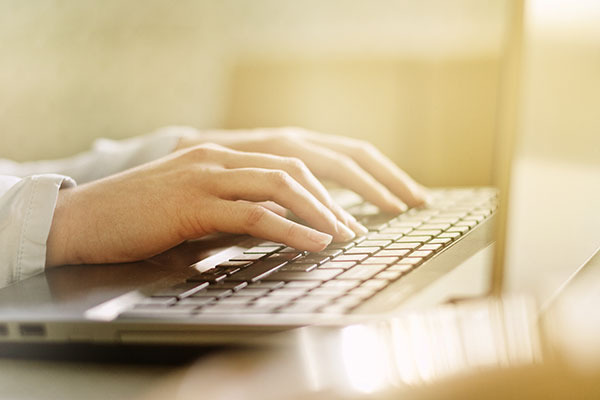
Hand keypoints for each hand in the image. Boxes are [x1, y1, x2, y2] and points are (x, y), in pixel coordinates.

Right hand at [46, 144, 365, 266]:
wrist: (85, 218)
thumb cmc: (141, 216)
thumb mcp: (197, 205)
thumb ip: (237, 208)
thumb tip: (280, 226)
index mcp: (223, 155)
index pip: (290, 161)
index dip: (326, 185)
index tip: (349, 212)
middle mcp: (220, 157)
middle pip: (295, 167)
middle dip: (334, 197)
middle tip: (355, 228)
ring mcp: (206, 176)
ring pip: (281, 185)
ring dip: (320, 212)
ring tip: (344, 237)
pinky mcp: (193, 203)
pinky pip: (254, 213)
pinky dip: (291, 229)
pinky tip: (314, 243)